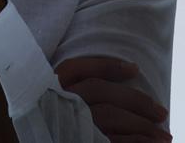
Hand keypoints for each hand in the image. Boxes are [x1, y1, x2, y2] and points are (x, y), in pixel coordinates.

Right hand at [55, 56, 171, 141]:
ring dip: (140, 125)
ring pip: (108, 116)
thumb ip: (84, 75)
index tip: (135, 69)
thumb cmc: (55, 108)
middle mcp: (60, 99)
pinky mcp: (81, 139)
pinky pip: (111, 141)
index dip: (108, 66)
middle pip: (99, 91)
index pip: (78, 68)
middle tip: (160, 112)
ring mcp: (71, 122)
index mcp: (53, 82)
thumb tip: (132, 69)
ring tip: (162, 135)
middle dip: (133, 99)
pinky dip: (133, 141)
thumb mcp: (60, 86)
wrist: (39, 138)